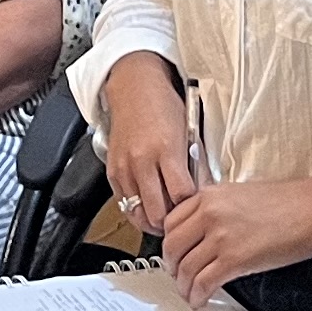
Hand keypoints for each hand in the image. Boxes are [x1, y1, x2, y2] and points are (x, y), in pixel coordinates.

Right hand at [99, 56, 197, 246]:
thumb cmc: (163, 105)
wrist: (134, 87)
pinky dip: (137, 211)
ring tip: (165, 220)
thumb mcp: (188, 132)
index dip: (192, 208)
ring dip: (153, 221)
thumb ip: (192, 165)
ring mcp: (124, 168)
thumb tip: (199, 194)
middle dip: (172, 222)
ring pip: (138, 214)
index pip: (182, 196)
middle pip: (158, 212)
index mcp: (166, 150)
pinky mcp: (112, 172)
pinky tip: (149, 207)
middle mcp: (142, 161)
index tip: (197, 209)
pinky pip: (124, 204)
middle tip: (182, 222)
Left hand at [159, 177, 311, 310]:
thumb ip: (217, 209)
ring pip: (185, 268)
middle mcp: (209, 214)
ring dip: (184, 286)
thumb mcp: (240, 195)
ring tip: (189, 294)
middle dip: (172, 266)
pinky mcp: (234, 259)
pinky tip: (200, 301)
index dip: (169, 243)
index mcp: (209, 196)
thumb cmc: (288, 202)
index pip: (170, 222)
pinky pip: (203, 283)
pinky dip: (197, 296)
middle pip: (172, 246)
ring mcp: (220, 237)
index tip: (173, 254)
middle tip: (178, 276)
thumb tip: (204, 232)